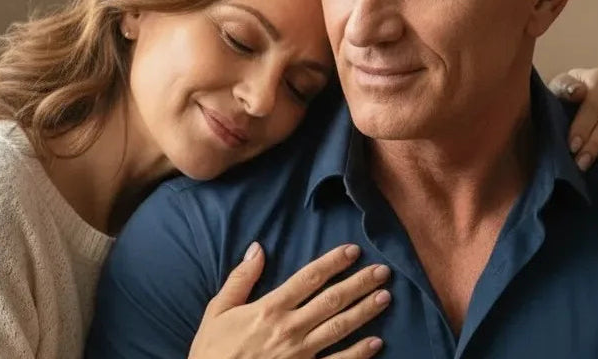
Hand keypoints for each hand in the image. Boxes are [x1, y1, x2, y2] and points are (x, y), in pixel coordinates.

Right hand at [189, 243, 389, 358]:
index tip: (353, 251)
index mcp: (269, 308)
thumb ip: (240, 279)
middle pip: (332, 300)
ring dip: (365, 311)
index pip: (308, 278)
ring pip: (340, 328)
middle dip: (359, 283)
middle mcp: (289, 328)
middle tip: (383, 271)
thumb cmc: (212, 351)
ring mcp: (301, 354)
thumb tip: (257, 248)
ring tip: (385, 297)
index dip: (333, 262)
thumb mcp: (217, 311)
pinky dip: (359, 353)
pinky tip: (377, 342)